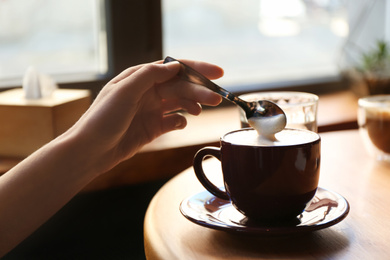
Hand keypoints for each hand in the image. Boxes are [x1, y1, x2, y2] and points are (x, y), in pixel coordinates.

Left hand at [66, 59, 223, 173]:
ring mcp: (151, 110)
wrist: (91, 150)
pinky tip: (183, 122)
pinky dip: (181, 121)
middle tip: (217, 98)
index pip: (173, 68)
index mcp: (140, 78)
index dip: (196, 68)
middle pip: (180, 86)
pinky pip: (173, 121)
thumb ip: (150, 76)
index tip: (217, 72)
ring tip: (205, 109)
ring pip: (180, 102)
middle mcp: (147, 92)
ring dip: (194, 104)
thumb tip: (174, 66)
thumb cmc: (103, 119)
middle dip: (200, 90)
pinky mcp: (153, 128)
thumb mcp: (124, 91)